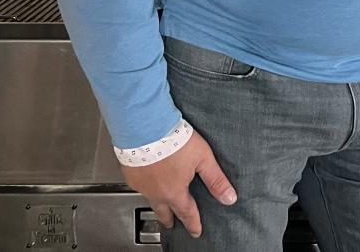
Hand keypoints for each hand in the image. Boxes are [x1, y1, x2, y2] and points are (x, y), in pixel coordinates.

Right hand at [122, 131, 236, 238]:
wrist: (146, 128)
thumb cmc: (174, 141)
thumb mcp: (203, 159)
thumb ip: (216, 180)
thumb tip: (229, 198)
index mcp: (174, 192)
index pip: (187, 213)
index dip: (193, 223)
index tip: (196, 231)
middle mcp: (156, 193)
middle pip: (164, 212)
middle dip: (170, 219)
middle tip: (172, 224)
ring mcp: (141, 184)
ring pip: (150, 199)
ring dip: (157, 202)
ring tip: (161, 202)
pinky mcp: (130, 173)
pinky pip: (138, 185)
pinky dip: (145, 185)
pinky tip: (148, 178)